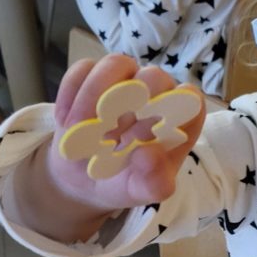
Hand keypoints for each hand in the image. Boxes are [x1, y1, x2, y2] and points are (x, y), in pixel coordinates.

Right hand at [15, 55, 204, 243]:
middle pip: (153, 76)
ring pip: (115, 65)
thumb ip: (155, 180)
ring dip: (94, 95)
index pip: (191, 98)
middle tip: (107, 135)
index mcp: (180, 119)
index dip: (171, 112)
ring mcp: (125, 80)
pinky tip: (65, 122)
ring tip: (79, 127)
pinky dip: (71, 94)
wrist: (85, 179)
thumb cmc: (125, 180)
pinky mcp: (92, 76)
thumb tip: (148, 153)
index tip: (143, 136)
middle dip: (129, 104)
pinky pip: (82, 70)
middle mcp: (157, 93)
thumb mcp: (143, 191)